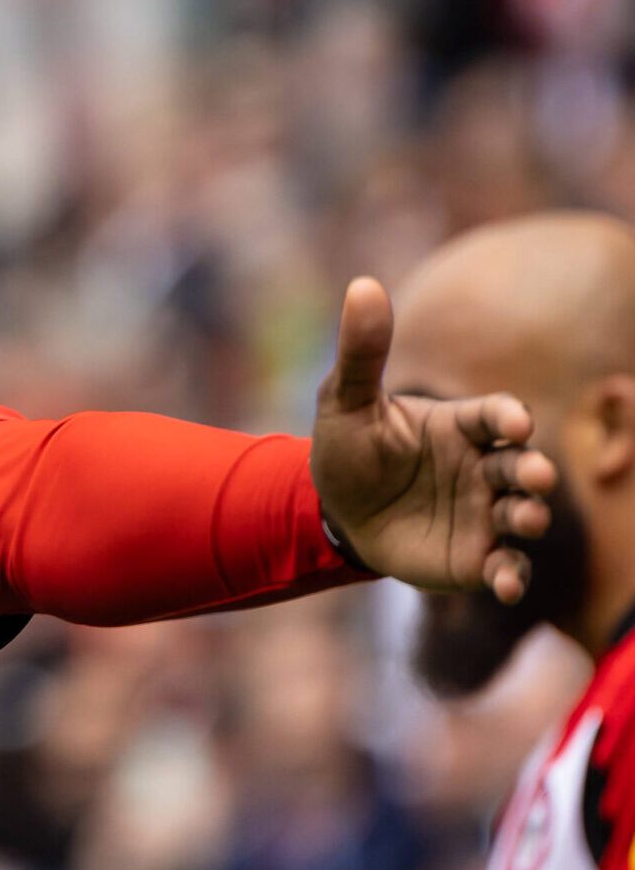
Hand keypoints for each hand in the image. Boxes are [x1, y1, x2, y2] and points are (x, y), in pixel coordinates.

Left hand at [312, 277, 553, 600]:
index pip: (496, 415)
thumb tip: (362, 285)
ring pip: (523, 513)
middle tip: (534, 476)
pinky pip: (506, 566)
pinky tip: (505, 585)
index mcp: (461, 425)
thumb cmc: (347, 451)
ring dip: (531, 516)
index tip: (513, 422)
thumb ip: (362, 353)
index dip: (508, 417)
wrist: (335, 515)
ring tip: (525, 519)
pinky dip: (512, 576)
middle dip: (533, 470)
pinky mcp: (477, 556)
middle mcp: (484, 467)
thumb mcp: (344, 403)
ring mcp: (485, 512)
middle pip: (521, 464)